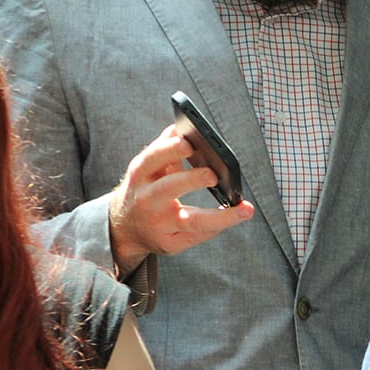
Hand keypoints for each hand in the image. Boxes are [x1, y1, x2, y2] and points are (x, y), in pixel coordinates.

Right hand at [108, 125, 255, 275]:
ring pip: (192, 221)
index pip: (153, 159)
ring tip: (245, 209)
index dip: (169, 150)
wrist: (124, 227)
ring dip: (220, 217)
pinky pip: (198, 236)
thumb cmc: (145, 189)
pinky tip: (235, 217)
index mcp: (141, 174)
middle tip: (214, 174)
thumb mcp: (147, 168)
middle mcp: (147, 199)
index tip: (189, 142)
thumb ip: (164, 148)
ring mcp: (158, 225)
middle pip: (169, 188)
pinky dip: (219, 227)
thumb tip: (182, 126)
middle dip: (192, 180)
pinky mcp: (170, 244)